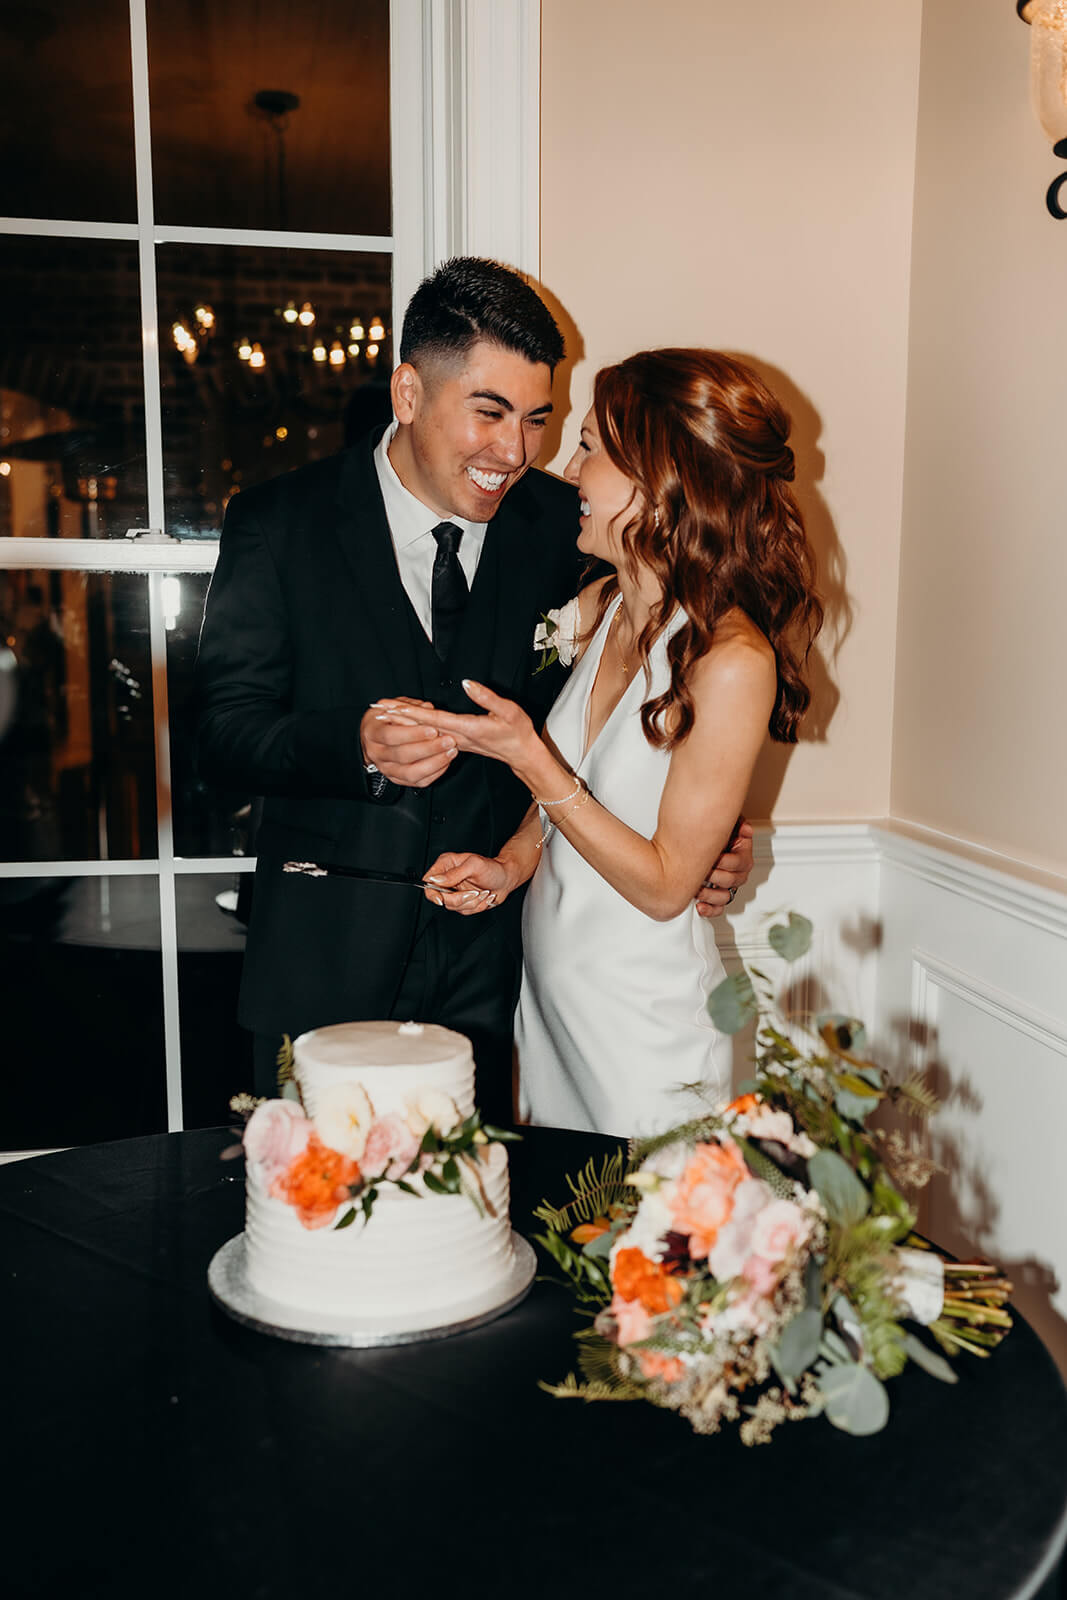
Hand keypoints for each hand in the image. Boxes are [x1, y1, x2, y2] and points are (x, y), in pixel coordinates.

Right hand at [360, 697, 457, 787]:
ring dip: (434, 763)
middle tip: (448, 741)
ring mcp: (387, 769)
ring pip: (411, 773)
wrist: (374, 737)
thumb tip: (427, 708)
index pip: (390, 736)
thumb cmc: (385, 719)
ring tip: (451, 752)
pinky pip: (418, 781)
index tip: (433, 730)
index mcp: (372, 733)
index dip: (412, 734)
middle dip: (428, 749)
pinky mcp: (398, 779)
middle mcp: (376, 753)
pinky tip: (446, 761)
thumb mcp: (391, 706)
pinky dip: (435, 773)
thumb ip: (409, 706)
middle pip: (402, 756)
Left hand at [376, 680, 539, 773]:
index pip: (432, 719)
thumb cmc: (518, 732)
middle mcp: (457, 737)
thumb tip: (467, 683)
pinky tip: (408, 724)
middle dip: (399, 718)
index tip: (393, 707)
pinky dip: (418, 728)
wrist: (522, 754)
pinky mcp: (458, 741)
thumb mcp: (508, 710)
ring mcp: (456, 741)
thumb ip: (487, 697)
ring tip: (386, 715)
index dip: (411, 712)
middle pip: (422, 727)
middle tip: (378, 709)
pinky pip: (432, 735)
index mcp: (466, 728)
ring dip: (405, 724)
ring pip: (425, 732)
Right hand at [422, 851, 512, 915]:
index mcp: (446, 865)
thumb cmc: (493, 868)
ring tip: (481, 893)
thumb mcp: (474, 866)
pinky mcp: (462, 901)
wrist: (506, 879)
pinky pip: (463, 911)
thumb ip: (454, 873)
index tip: (441, 899)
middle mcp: (448, 878)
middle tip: (473, 893)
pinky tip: (482, 897)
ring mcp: (454, 891)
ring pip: (452, 906)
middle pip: (439, 898)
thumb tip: (436, 880)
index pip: (428, 882)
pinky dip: (476, 906)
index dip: (432, 892)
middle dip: (459, 899)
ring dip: (470, 903)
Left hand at [695, 819, 754, 918]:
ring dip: (710, 894)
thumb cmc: (719, 837)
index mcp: (743, 858)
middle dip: (714, 876)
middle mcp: (738, 874)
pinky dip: (709, 910)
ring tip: (698, 889)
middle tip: (703, 870)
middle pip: (731, 880)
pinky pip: (718, 909)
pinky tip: (700, 906)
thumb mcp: (730, 825)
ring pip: (725, 897)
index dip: (724, 861)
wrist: (704, 843)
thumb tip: (746, 830)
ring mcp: (728, 887)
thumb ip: (739, 825)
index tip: (713, 857)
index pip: (739, 863)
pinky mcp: (718, 897)